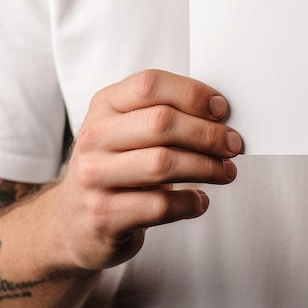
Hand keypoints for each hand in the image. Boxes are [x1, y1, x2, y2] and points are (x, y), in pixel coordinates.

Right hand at [55, 70, 240, 270]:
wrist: (73, 223)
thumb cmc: (117, 167)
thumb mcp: (129, 130)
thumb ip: (165, 115)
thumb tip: (220, 114)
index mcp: (105, 105)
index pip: (150, 84)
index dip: (192, 94)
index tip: (222, 110)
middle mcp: (95, 137)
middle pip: (162, 123)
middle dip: (208, 133)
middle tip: (233, 144)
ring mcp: (94, 178)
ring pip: (163, 164)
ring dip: (206, 167)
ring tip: (226, 172)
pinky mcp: (103, 216)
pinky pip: (160, 206)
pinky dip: (190, 203)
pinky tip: (200, 201)